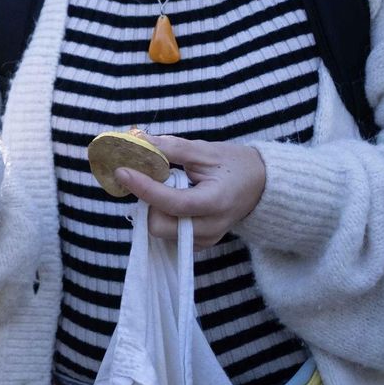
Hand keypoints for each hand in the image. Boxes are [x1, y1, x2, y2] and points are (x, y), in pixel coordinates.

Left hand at [114, 135, 266, 248]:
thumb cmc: (234, 164)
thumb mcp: (205, 150)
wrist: (261, 186)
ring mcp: (206, 240)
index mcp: (216, 202)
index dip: (144, 188)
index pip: (172, 203)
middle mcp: (210, 227)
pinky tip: (173, 201)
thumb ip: (171, 148)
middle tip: (152, 179)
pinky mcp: (200, 244)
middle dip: (148, 202)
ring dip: (154, 210)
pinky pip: (168, 236)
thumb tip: (137, 140)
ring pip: (160, 233)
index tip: (122, 171)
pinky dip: (162, 218)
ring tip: (168, 189)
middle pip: (159, 226)